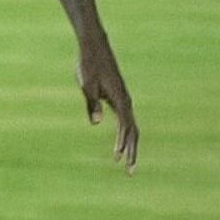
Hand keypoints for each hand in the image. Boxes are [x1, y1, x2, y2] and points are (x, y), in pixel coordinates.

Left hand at [77, 38, 138, 174]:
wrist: (94, 47)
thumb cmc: (89, 64)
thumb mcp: (86, 84)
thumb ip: (91, 103)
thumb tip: (96, 123)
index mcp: (121, 100)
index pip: (127, 128)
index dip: (124, 145)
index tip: (118, 160)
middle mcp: (126, 101)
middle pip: (133, 132)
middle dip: (132, 152)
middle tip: (129, 172)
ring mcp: (123, 100)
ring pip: (131, 128)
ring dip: (129, 146)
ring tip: (123, 163)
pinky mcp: (118, 98)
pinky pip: (125, 121)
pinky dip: (124, 134)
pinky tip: (119, 144)